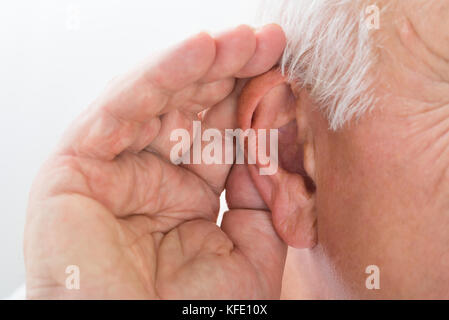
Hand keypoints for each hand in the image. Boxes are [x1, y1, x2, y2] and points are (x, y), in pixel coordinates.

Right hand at [24, 25, 286, 298]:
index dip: (252, 102)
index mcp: (185, 197)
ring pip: (157, 100)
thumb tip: (276, 145)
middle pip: (191, 110)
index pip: (221, 135)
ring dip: (201, 63)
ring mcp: (112, 168)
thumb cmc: (189, 316)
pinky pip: (120, 110)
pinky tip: (199, 49)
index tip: (286, 71)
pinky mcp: (74, 166)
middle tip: (268, 41)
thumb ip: (263, 201)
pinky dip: (158, 76)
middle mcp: (149, 177)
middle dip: (231, 72)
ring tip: (243, 39)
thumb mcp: (248, 254)